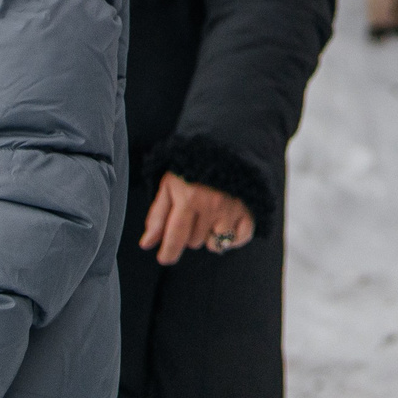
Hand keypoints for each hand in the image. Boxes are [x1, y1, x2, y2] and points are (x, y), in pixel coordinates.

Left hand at [138, 172, 254, 265]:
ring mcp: (233, 208)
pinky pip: (240, 239)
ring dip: (209, 236)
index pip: (175, 238)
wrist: (227, 140)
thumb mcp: (169, 184)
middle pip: (194, 242)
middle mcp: (212, 205)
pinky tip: (226, 226)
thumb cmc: (192, 164)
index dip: (168, 253)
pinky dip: (233, 239)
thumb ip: (158, 215)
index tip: (165, 257)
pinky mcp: (250, 208)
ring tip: (209, 217)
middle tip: (193, 214)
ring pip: (215, 244)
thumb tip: (146, 244)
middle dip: (189, 232)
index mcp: (188, 198)